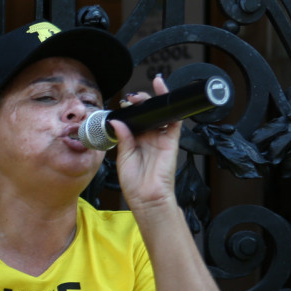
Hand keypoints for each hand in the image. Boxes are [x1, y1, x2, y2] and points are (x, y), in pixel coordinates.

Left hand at [110, 74, 180, 211]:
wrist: (146, 197)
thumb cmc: (134, 183)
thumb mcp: (123, 157)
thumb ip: (123, 138)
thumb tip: (117, 121)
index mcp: (135, 142)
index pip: (134, 121)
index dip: (130, 110)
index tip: (122, 102)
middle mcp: (148, 138)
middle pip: (147, 114)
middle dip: (140, 102)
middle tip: (131, 98)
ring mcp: (160, 138)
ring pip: (160, 114)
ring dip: (153, 101)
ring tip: (142, 95)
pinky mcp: (171, 141)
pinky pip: (174, 120)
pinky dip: (172, 106)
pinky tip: (164, 93)